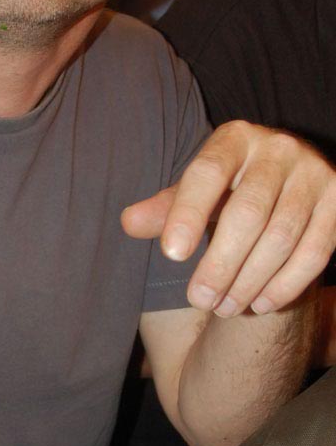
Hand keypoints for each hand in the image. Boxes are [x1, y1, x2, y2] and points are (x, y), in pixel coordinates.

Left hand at [122, 121, 335, 316]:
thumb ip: (165, 209)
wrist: (285, 184)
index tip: (172, 255)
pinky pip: (315, 252)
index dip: (187, 213)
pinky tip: (260, 304)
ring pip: (282, 237)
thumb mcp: (194, 193)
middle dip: (220, 263)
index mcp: (234, 138)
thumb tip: (129, 221)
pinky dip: (285, 284)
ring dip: (250, 281)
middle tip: (199, 298)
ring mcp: (315, 174)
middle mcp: (278, 149)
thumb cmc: (228, 189)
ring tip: (224, 308)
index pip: (206, 173)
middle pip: (248, 212)